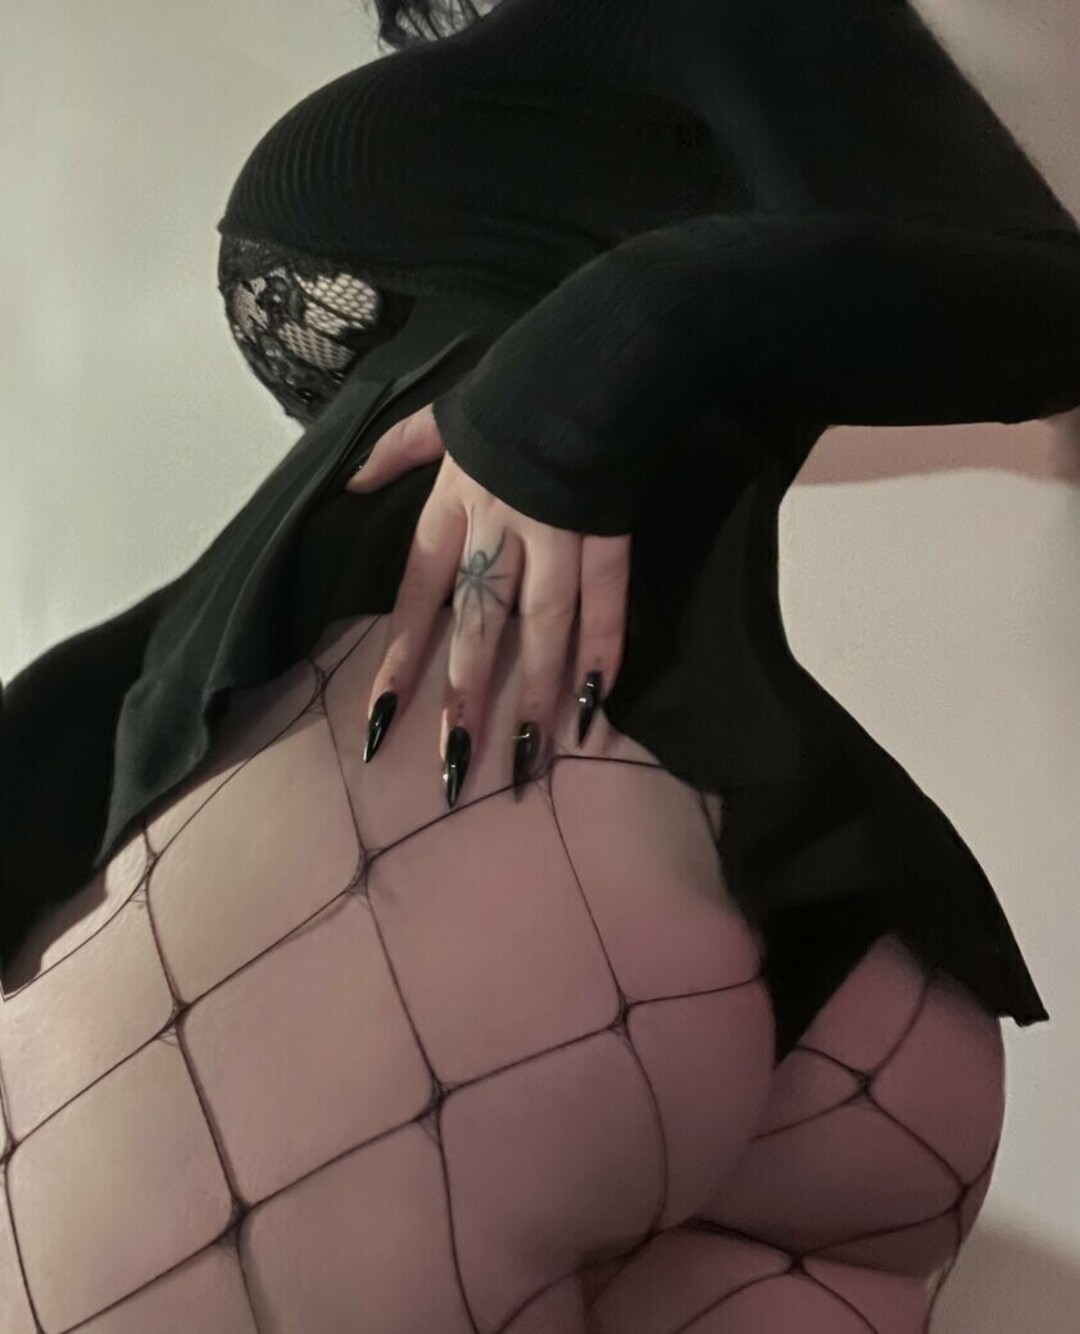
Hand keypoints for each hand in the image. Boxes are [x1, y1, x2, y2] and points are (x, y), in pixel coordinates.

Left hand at [344, 403, 630, 805]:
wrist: (592, 354)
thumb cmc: (513, 388)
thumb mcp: (441, 417)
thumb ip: (395, 455)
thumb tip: (351, 484)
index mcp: (454, 505)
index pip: (418, 593)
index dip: (401, 657)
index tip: (382, 718)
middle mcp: (500, 531)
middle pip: (480, 624)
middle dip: (467, 694)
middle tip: (456, 762)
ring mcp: (558, 535)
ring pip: (544, 626)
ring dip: (536, 692)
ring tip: (530, 754)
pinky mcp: (609, 533)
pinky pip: (608, 601)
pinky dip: (605, 650)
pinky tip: (595, 703)